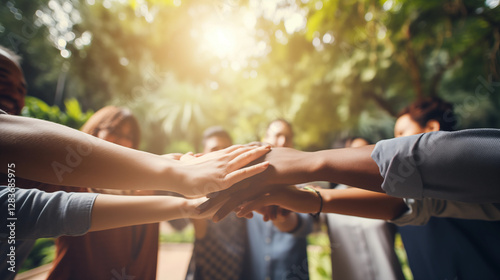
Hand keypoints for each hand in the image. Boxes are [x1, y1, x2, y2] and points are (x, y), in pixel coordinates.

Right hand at [176, 144, 271, 197]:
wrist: (175, 176)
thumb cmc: (180, 172)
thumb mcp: (189, 164)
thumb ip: (192, 159)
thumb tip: (188, 155)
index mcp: (215, 157)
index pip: (234, 149)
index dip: (246, 147)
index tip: (256, 144)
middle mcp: (221, 159)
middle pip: (242, 151)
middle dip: (256, 148)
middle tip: (269, 144)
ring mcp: (223, 168)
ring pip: (245, 158)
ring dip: (259, 153)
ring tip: (271, 149)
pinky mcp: (223, 179)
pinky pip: (243, 173)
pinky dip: (256, 169)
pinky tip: (266, 166)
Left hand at [197, 147, 313, 220]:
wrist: (311, 164)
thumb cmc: (294, 165)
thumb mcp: (273, 163)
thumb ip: (261, 162)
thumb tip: (254, 158)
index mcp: (250, 164)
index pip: (227, 176)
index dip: (213, 185)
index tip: (199, 191)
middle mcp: (252, 169)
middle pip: (227, 186)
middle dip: (212, 197)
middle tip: (197, 207)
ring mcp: (260, 177)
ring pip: (238, 194)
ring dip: (224, 208)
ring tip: (212, 220)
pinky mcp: (271, 185)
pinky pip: (255, 198)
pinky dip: (246, 206)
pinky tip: (237, 216)